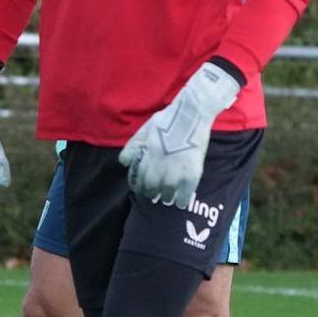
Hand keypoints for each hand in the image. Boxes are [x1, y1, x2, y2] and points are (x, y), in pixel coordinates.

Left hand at [118, 63, 242, 206]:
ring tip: (165, 199)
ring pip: (168, 191)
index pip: (139, 176)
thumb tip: (124, 162)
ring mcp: (178, 167)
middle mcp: (162, 162)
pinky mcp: (193, 170)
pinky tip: (180, 203)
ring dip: (165, 197)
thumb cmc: (168, 119)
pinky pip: (186, 191)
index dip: (138, 185)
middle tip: (152, 195)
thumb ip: (134, 145)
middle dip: (150, 193)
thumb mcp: (146, 129)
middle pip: (152, 186)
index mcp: (149, 152)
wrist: (193, 113)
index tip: (140, 189)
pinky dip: (182, 199)